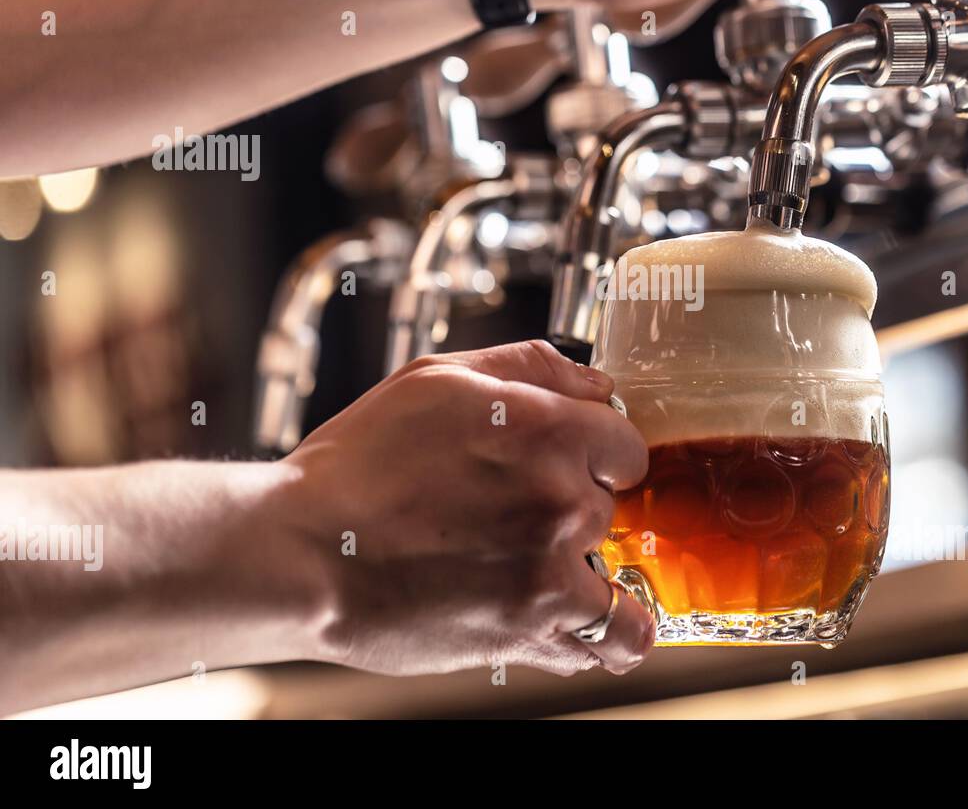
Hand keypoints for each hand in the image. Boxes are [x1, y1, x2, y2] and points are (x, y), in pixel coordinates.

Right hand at [281, 341, 653, 676]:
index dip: (600, 453)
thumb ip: (530, 367)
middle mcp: (561, 497)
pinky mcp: (533, 627)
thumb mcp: (437, 378)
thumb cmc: (358, 465)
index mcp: (547, 429)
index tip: (574, 465)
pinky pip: (613, 638)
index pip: (627, 444)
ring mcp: (552, 566)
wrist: (302, 553)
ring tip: (542, 569)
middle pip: (612, 504)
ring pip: (615, 568)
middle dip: (575, 506)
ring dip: (588, 568)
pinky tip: (596, 626)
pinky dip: (615, 636)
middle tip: (515, 514)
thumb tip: (595, 382)